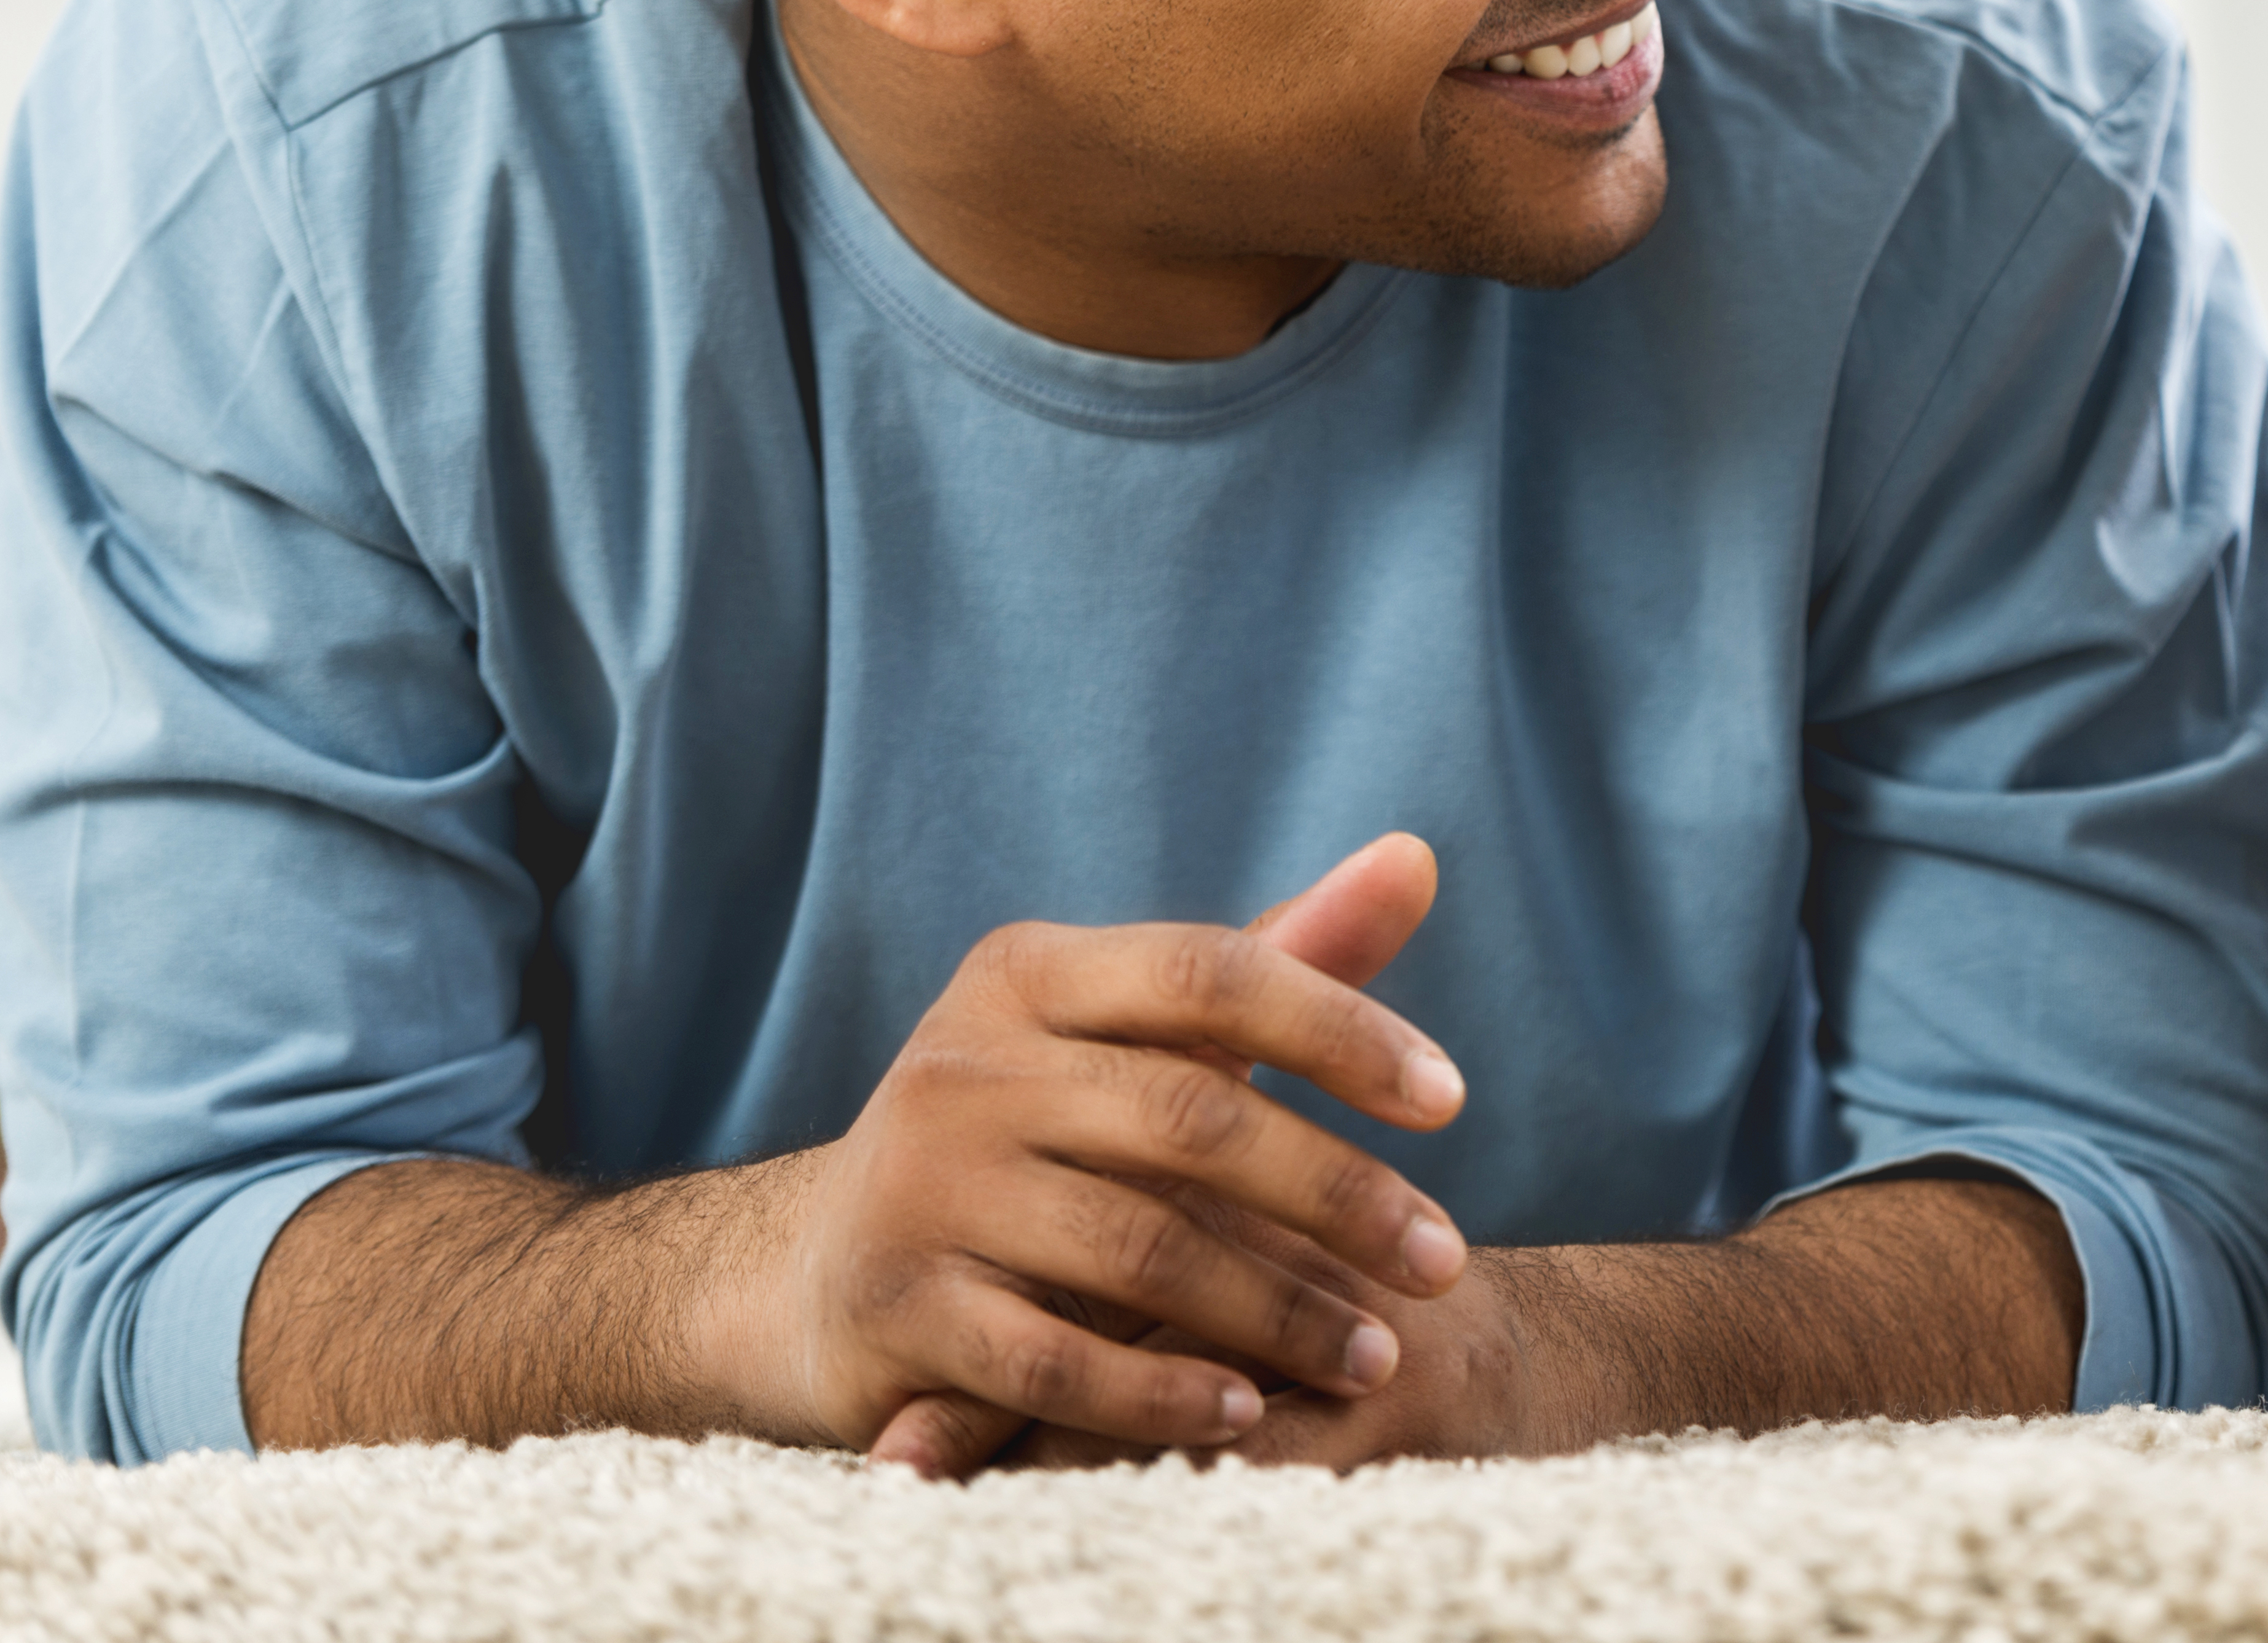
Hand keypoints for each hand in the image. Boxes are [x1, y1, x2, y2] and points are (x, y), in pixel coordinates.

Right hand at [722, 834, 1464, 1471]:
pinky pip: (1052, 1365)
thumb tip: (1417, 855)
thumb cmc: (1035, 1133)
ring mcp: (920, 1192)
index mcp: (1028, 975)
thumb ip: (1279, 956)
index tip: (1451, 1099)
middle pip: (1191, 1121)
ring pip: (1138, 1254)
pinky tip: (1244, 1412)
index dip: (1339, 1030)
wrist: (815, 1268)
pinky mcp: (895, 1314)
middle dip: (1338, 1196)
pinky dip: (1157, 1396)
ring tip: (1374, 1356)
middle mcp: (962, 1067)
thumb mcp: (1138, 1036)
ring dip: (1277, 1312)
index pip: (1210, 973)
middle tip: (1444, 1262)